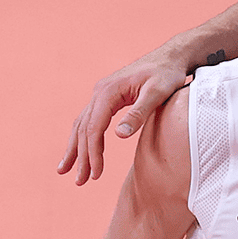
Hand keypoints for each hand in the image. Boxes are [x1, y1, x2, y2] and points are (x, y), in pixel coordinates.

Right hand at [57, 46, 196, 183]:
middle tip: (79, 181)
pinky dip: (82, 138)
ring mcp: (101, 94)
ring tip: (67, 171)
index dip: (93, 153)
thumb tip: (119, 135)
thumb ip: (139, 113)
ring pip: (82, 125)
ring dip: (75, 149)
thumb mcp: (157, 93)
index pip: (94, 127)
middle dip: (80, 156)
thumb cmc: (166, 74)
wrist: (170, 57)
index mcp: (109, 91)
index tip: (96, 174)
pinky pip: (89, 120)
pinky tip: (80, 151)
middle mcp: (100, 92)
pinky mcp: (107, 98)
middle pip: (83, 128)